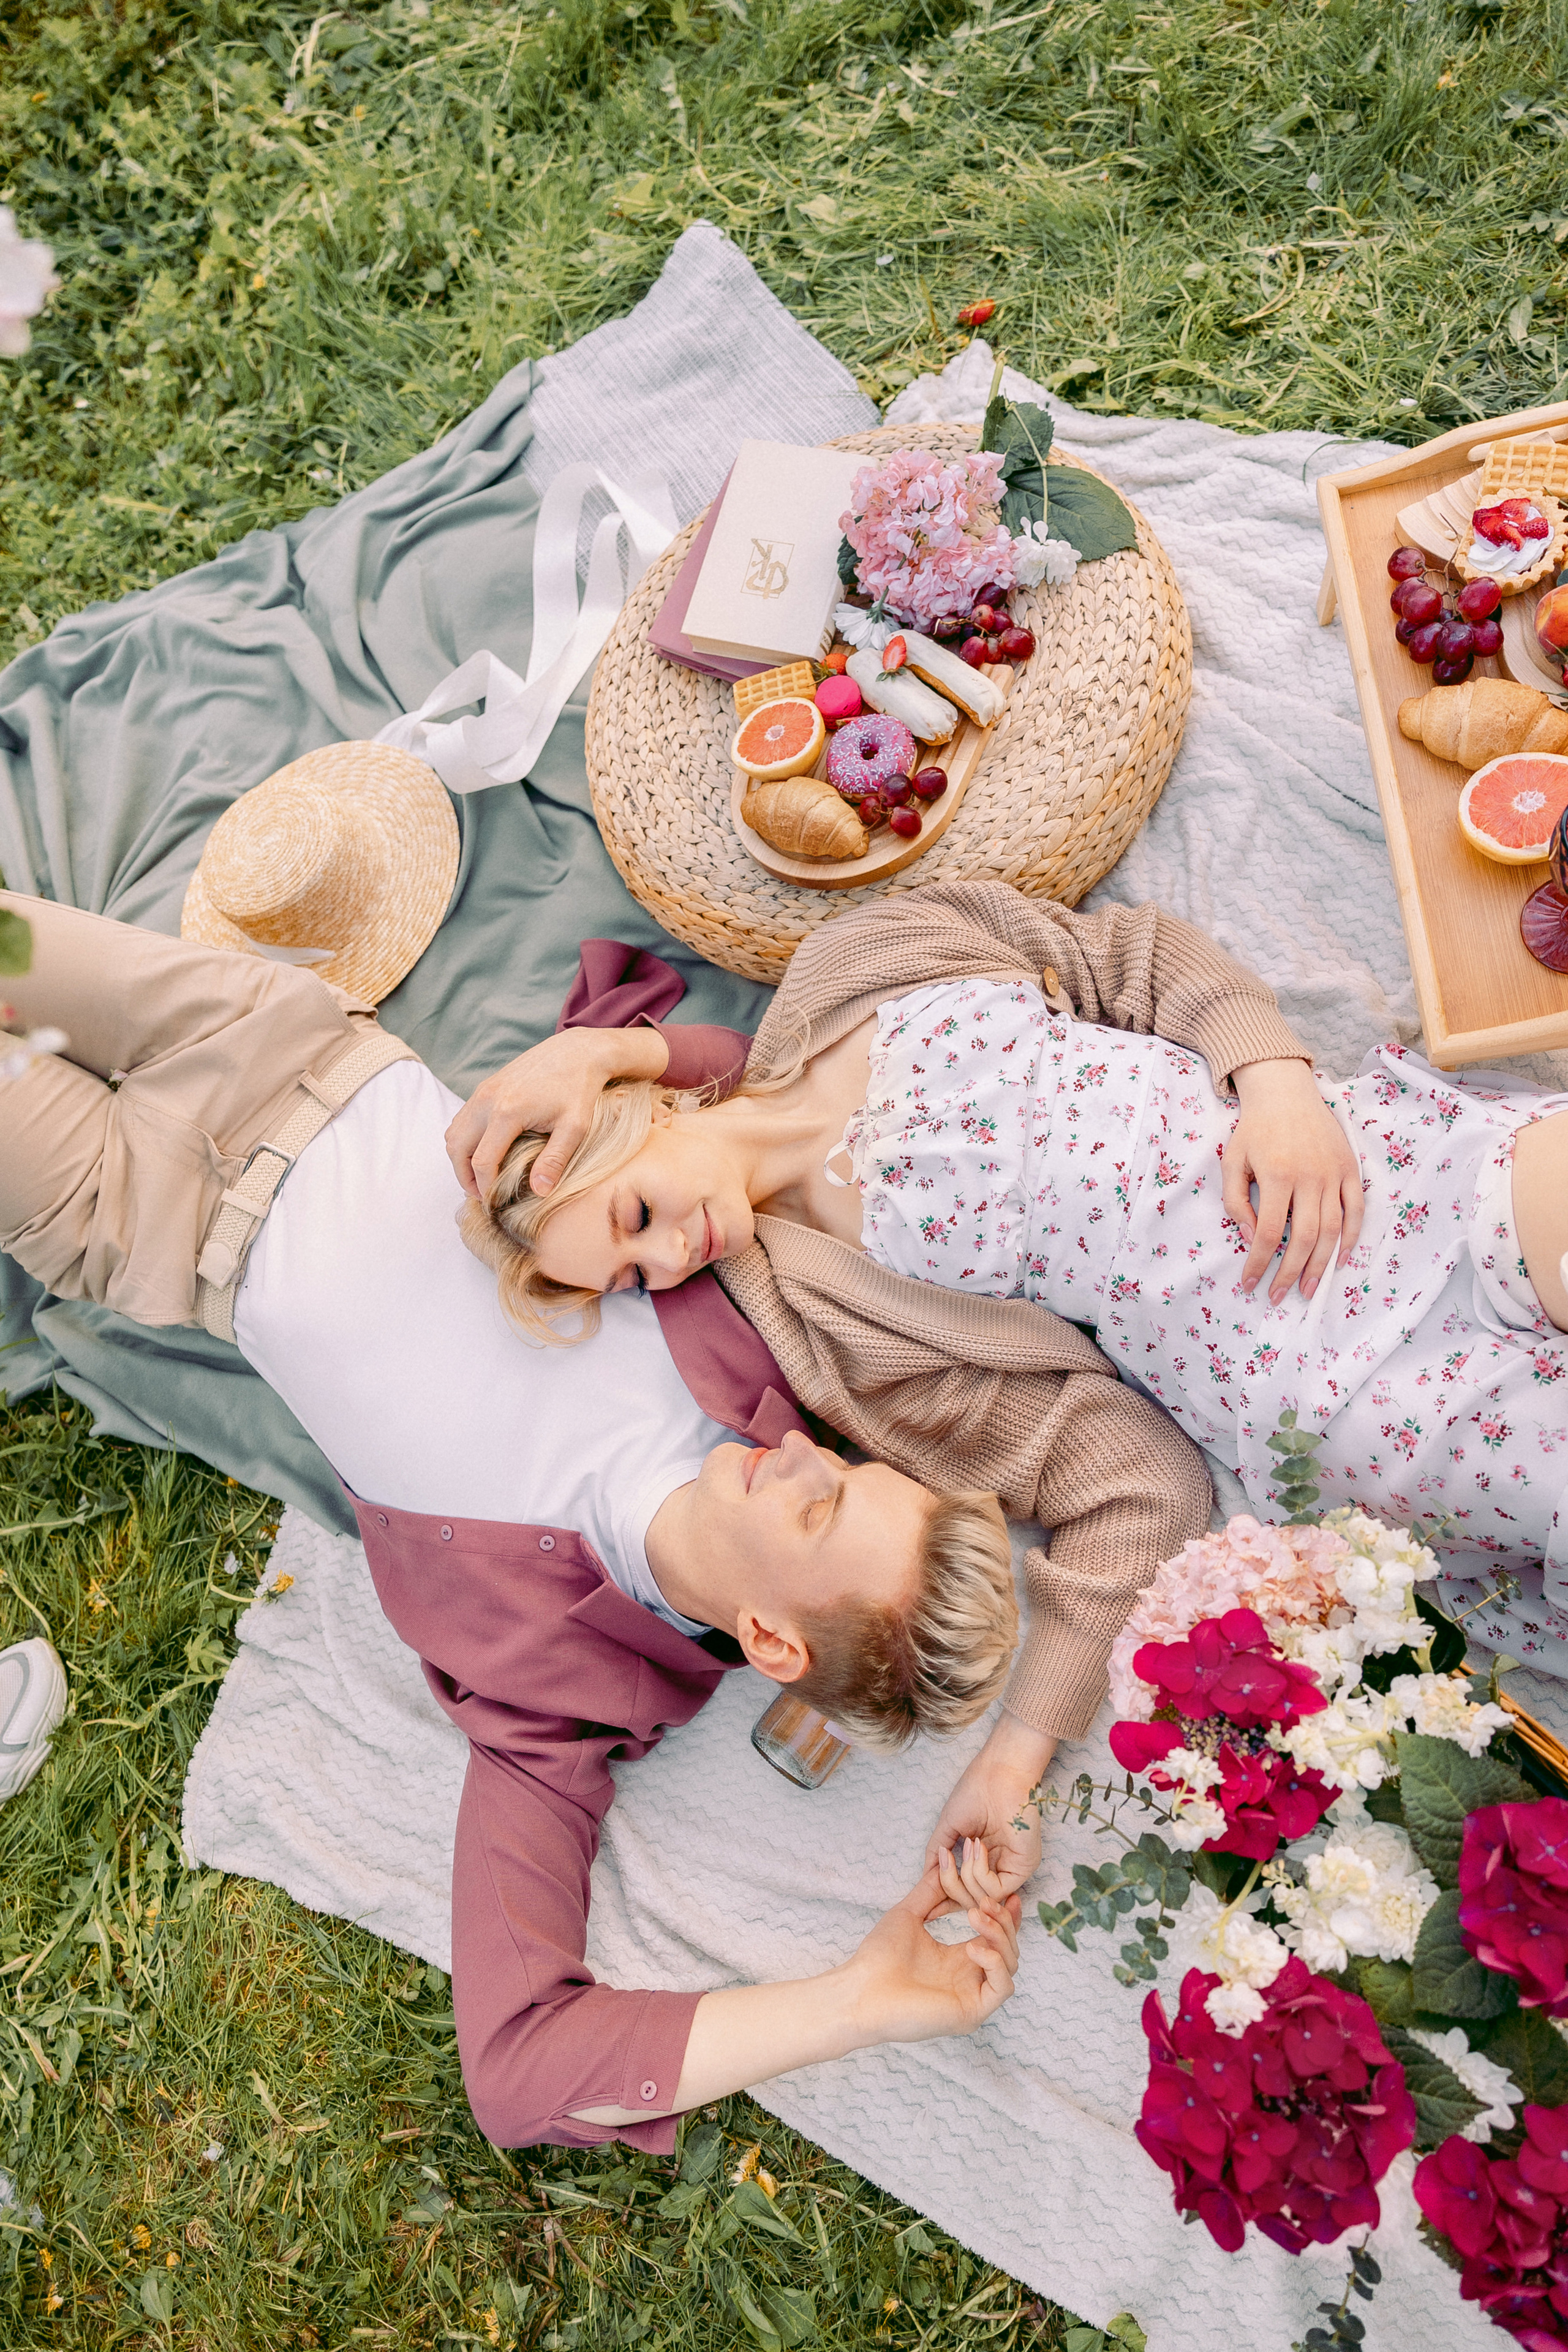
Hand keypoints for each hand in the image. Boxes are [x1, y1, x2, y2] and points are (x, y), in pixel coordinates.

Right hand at [443, 1027, 668, 1199]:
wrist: (575, 1051)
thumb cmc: (579, 1089)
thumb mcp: (575, 1127)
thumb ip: (555, 1160)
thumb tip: (539, 1192)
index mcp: (507, 1112)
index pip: (482, 1162)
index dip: (485, 1188)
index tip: (495, 1204)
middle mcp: (487, 1101)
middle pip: (458, 1150)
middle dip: (466, 1178)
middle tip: (483, 1196)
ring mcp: (482, 1092)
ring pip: (454, 1134)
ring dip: (461, 1160)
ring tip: (481, 1179)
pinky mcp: (484, 1087)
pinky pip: (460, 1120)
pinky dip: (464, 1141)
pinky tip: (483, 1153)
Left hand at [844, 1856, 1020, 2047]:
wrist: (860, 1990)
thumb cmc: (878, 1957)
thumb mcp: (909, 1914)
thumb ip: (931, 1890)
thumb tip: (944, 1859)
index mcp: (958, 1959)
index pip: (996, 1938)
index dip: (1006, 1916)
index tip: (1009, 1895)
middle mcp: (970, 1978)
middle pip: (1009, 1948)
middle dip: (1003, 1921)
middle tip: (985, 1903)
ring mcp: (973, 1996)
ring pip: (1010, 1965)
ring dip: (1000, 1936)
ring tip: (976, 1916)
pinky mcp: (971, 2013)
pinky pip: (1002, 1987)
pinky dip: (995, 1963)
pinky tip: (973, 1947)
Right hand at [925, 1714, 1053, 1905]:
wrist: (997, 1772)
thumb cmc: (976, 1791)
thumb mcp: (949, 1828)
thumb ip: (937, 1856)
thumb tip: (925, 1881)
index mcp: (984, 1860)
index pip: (965, 1893)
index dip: (945, 1901)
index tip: (926, 1908)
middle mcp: (999, 1868)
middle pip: (971, 1902)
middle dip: (951, 1887)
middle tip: (947, 1860)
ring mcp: (1012, 1869)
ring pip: (981, 1899)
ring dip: (965, 1873)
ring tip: (970, 1842)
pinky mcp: (1023, 1868)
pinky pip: (994, 1890)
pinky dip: (979, 1872)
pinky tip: (979, 1846)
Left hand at [1224, 1058, 1364, 1303]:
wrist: (1286, 1092)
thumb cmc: (1254, 1129)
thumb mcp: (1231, 1161)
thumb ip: (1235, 1201)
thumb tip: (1251, 1237)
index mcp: (1277, 1175)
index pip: (1269, 1232)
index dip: (1259, 1263)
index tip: (1250, 1284)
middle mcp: (1310, 1176)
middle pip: (1304, 1238)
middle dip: (1290, 1273)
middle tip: (1280, 1297)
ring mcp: (1334, 1173)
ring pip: (1332, 1229)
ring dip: (1321, 1264)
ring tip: (1308, 1289)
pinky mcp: (1350, 1169)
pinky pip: (1356, 1209)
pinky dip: (1352, 1237)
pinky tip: (1341, 1260)